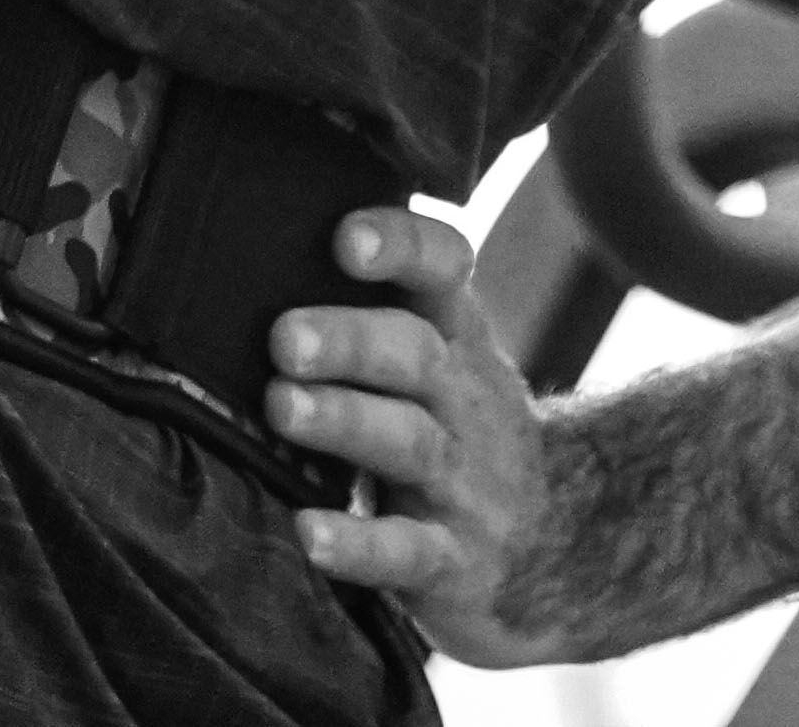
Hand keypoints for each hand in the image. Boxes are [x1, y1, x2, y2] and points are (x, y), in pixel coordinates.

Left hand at [271, 208, 563, 660]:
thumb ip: (371, 317)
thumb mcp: (439, 364)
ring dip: (345, 421)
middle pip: (416, 355)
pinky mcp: (453, 559)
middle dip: (350, 341)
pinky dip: (359, 543)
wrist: (555, 542)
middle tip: (283, 337)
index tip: (345, 238)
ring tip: (284, 407)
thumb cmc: (457, 433)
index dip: (402, 247)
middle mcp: (466, 400)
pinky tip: (308, 532)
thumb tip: (243, 264)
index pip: (443, 270)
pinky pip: (408, 551)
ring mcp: (465, 482)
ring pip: (410, 443)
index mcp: (456, 339)